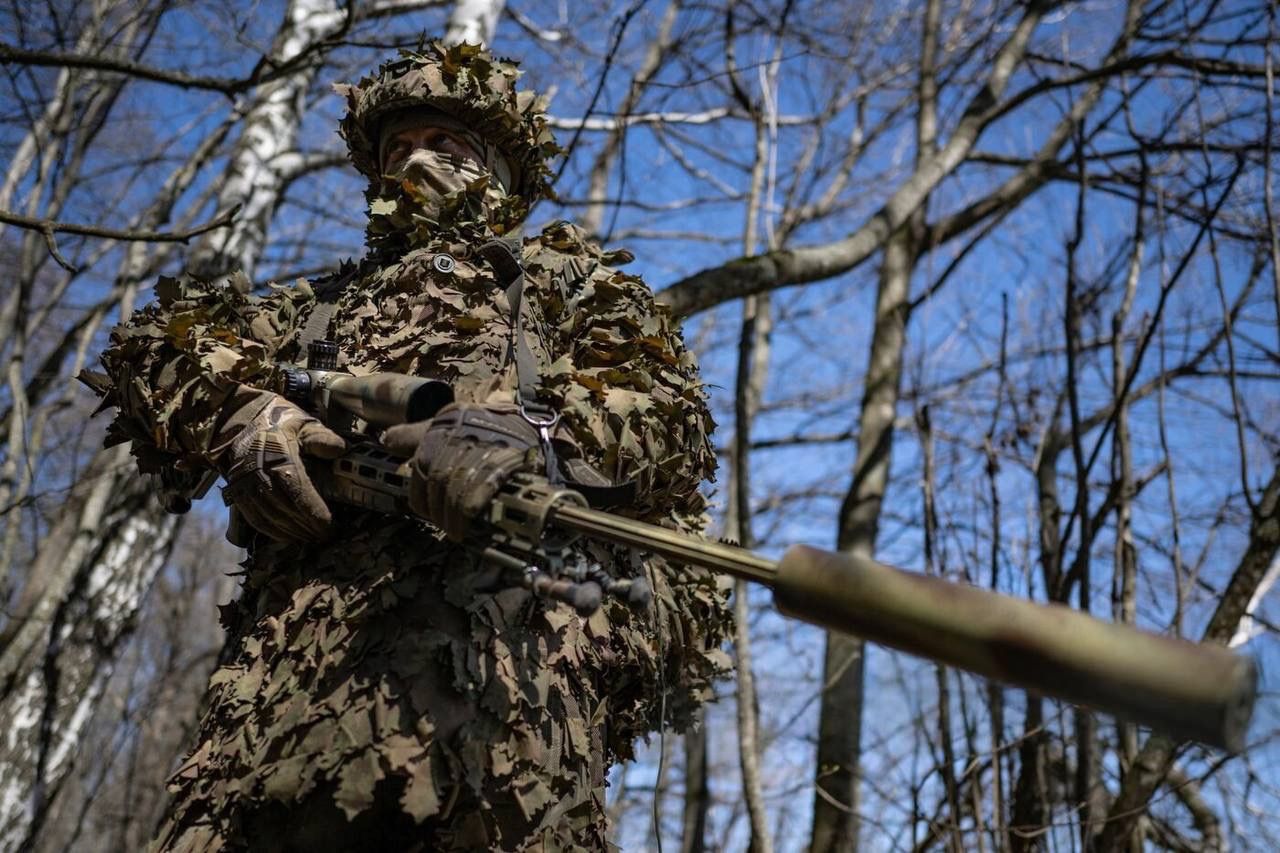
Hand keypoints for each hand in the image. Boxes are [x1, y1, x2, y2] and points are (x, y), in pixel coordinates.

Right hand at [218, 393, 345, 541]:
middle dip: (307, 526)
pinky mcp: (237, 492)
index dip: (314, 512)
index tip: (330, 525)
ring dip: (292, 532)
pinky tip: (288, 536)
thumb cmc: (281, 424)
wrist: (242, 422)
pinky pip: (254, 518)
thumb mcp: (304, 425)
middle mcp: (258, 471)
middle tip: (326, 536)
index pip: (298, 491)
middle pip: (285, 508)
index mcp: (278, 455)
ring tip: (311, 538)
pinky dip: (272, 531)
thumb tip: (340, 450)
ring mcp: (245, 483)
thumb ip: (322, 438)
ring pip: (270, 517)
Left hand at [382, 403, 541, 540]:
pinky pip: (474, 496)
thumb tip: (385, 440)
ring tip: (456, 532)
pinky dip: (467, 514)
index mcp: (442, 426)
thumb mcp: (451, 422)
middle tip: (445, 526)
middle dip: (438, 509)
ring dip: (452, 517)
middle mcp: (457, 436)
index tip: (429, 511)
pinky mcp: (499, 465)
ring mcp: (477, 450)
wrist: (537, 427)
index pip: (420, 466)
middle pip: (436, 481)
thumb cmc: (489, 429)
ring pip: (453, 490)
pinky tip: (468, 526)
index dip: (421, 495)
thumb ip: (417, 435)